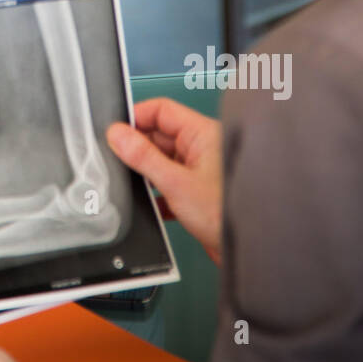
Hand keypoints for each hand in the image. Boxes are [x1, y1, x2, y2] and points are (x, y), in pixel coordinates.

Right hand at [105, 99, 222, 265]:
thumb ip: (143, 157)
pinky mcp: (195, 194)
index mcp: (202, 134)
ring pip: (162, 161)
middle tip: (119, 160)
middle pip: (159, 135)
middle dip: (138, 148)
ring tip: (134, 184)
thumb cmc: (226, 213)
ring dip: (146, 172)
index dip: (137, 117)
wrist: (248, 251)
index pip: (162, 110)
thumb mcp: (175, 182)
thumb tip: (118, 135)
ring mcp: (198, 171)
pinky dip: (156, 193)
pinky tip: (150, 204)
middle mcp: (201, 149)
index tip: (115, 131)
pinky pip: (167, 184)